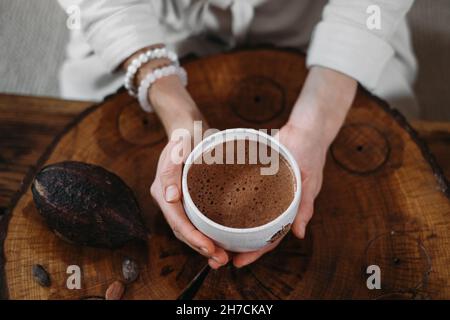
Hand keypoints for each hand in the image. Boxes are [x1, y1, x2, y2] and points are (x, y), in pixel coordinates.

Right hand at [150, 139, 229, 268]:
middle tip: (222, 259)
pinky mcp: (188, 201)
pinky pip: (195, 222)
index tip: (211, 249)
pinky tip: (221, 242)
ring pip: (188, 230)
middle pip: (182, 231)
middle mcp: (168, 199)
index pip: (177, 221)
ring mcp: (177, 201)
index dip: (193, 238)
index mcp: (163, 190)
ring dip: (204, 246)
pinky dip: (206, 235)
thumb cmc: (186, 136)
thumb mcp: (179, 146)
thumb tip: (170, 197)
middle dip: (201, 248)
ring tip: (223, 257)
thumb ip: (172, 170)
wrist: (188, 130)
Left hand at [233, 66, 356, 266]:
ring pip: (246, 216)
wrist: (305, 129)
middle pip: (254, 231)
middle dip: (238, 245)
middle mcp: (273, 204)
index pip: (270, 238)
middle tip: (216, 254)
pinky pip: (242, 195)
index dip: (255, 252)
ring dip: (231, 228)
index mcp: (287, 210)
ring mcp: (264, 193)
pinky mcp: (255, 179)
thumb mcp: (309, 181)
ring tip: (211, 237)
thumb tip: (299, 234)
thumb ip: (304, 207)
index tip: (238, 262)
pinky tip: (214, 208)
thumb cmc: (310, 154)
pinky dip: (230, 205)